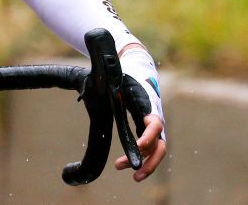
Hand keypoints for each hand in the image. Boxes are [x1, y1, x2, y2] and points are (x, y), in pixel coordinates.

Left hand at [114, 46, 166, 180]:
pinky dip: (140, 159)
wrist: (138, 72)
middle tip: (135, 173)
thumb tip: (87, 92)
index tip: (138, 146)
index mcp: (147, 105)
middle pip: (160, 145)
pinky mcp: (148, 132)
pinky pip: (148, 150)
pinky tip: (124, 165)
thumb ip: (105, 86)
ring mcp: (153, 127)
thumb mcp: (114, 81)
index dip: (149, 137)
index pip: (155, 124)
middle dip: (150, 161)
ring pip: (155, 151)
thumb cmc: (124, 78)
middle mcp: (154, 119)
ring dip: (145, 164)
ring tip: (130, 175)